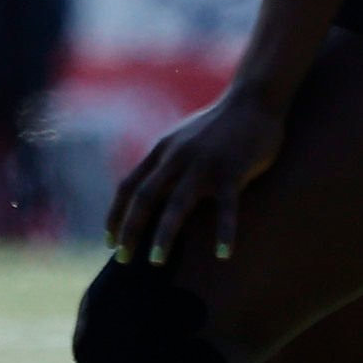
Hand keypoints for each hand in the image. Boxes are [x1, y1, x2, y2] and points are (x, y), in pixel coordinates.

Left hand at [105, 90, 285, 271]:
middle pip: (144, 197)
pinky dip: (225, 231)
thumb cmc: (218, 127)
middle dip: (130, 229)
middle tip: (123, 260)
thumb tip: (151, 193)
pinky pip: (227, 206)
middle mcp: (176, 157)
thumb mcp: (182, 141)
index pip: (128, 187)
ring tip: (156, 262)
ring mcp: (204, 163)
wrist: (253, 100)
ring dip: (164, 234)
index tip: (110, 242)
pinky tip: (223, 255)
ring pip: (177, 203)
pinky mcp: (233, 170)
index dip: (116, 215)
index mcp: (162, 152)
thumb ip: (166, 164)